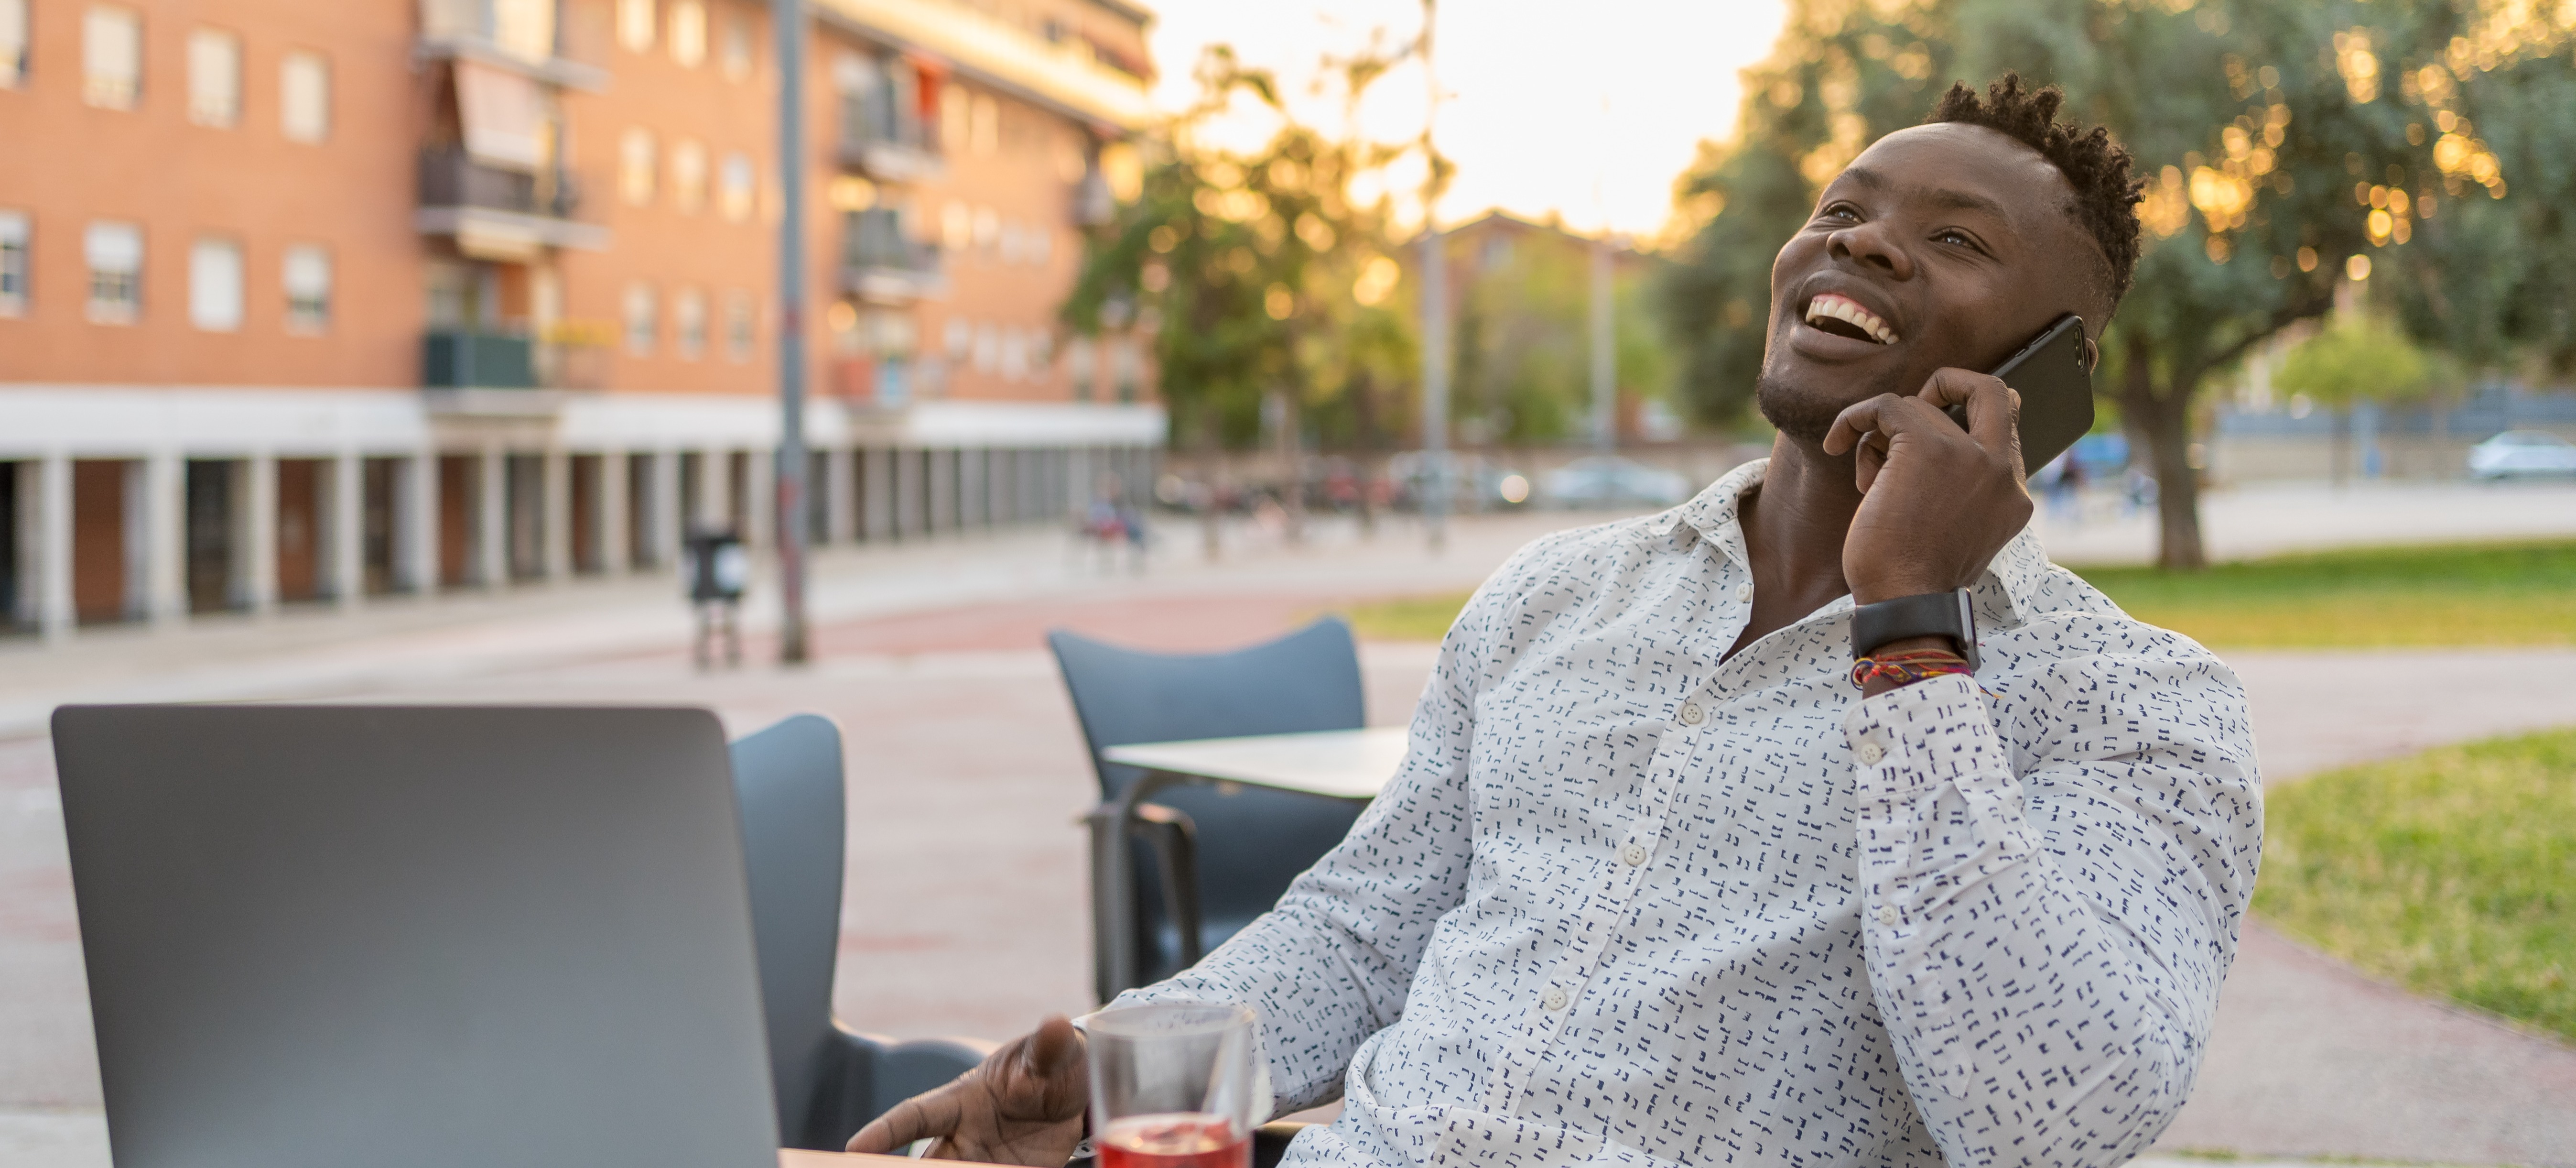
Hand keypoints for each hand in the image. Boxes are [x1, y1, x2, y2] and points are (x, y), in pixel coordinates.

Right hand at [846, 1016, 1088, 1163]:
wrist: (1077, 1094)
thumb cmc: (1052, 1065)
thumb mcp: (1054, 1054)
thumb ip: (1049, 1048)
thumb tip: (1058, 1026)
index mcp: (963, 1099)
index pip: (916, 1115)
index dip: (885, 1131)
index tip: (854, 1147)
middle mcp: (965, 1136)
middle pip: (927, 1162)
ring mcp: (984, 1161)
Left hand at [1821, 368, 2033, 604]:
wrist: (1906, 603)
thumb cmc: (1914, 580)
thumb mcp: (1952, 535)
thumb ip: (1957, 493)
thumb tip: (1912, 453)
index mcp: (2013, 495)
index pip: (2008, 428)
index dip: (1968, 417)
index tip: (1933, 431)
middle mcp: (2002, 470)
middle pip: (1992, 391)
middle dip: (1950, 384)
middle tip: (1905, 415)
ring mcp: (1970, 455)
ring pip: (1919, 408)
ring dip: (1883, 440)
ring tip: (1870, 484)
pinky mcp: (1927, 447)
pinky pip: (1886, 406)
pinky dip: (1855, 418)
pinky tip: (1836, 444)